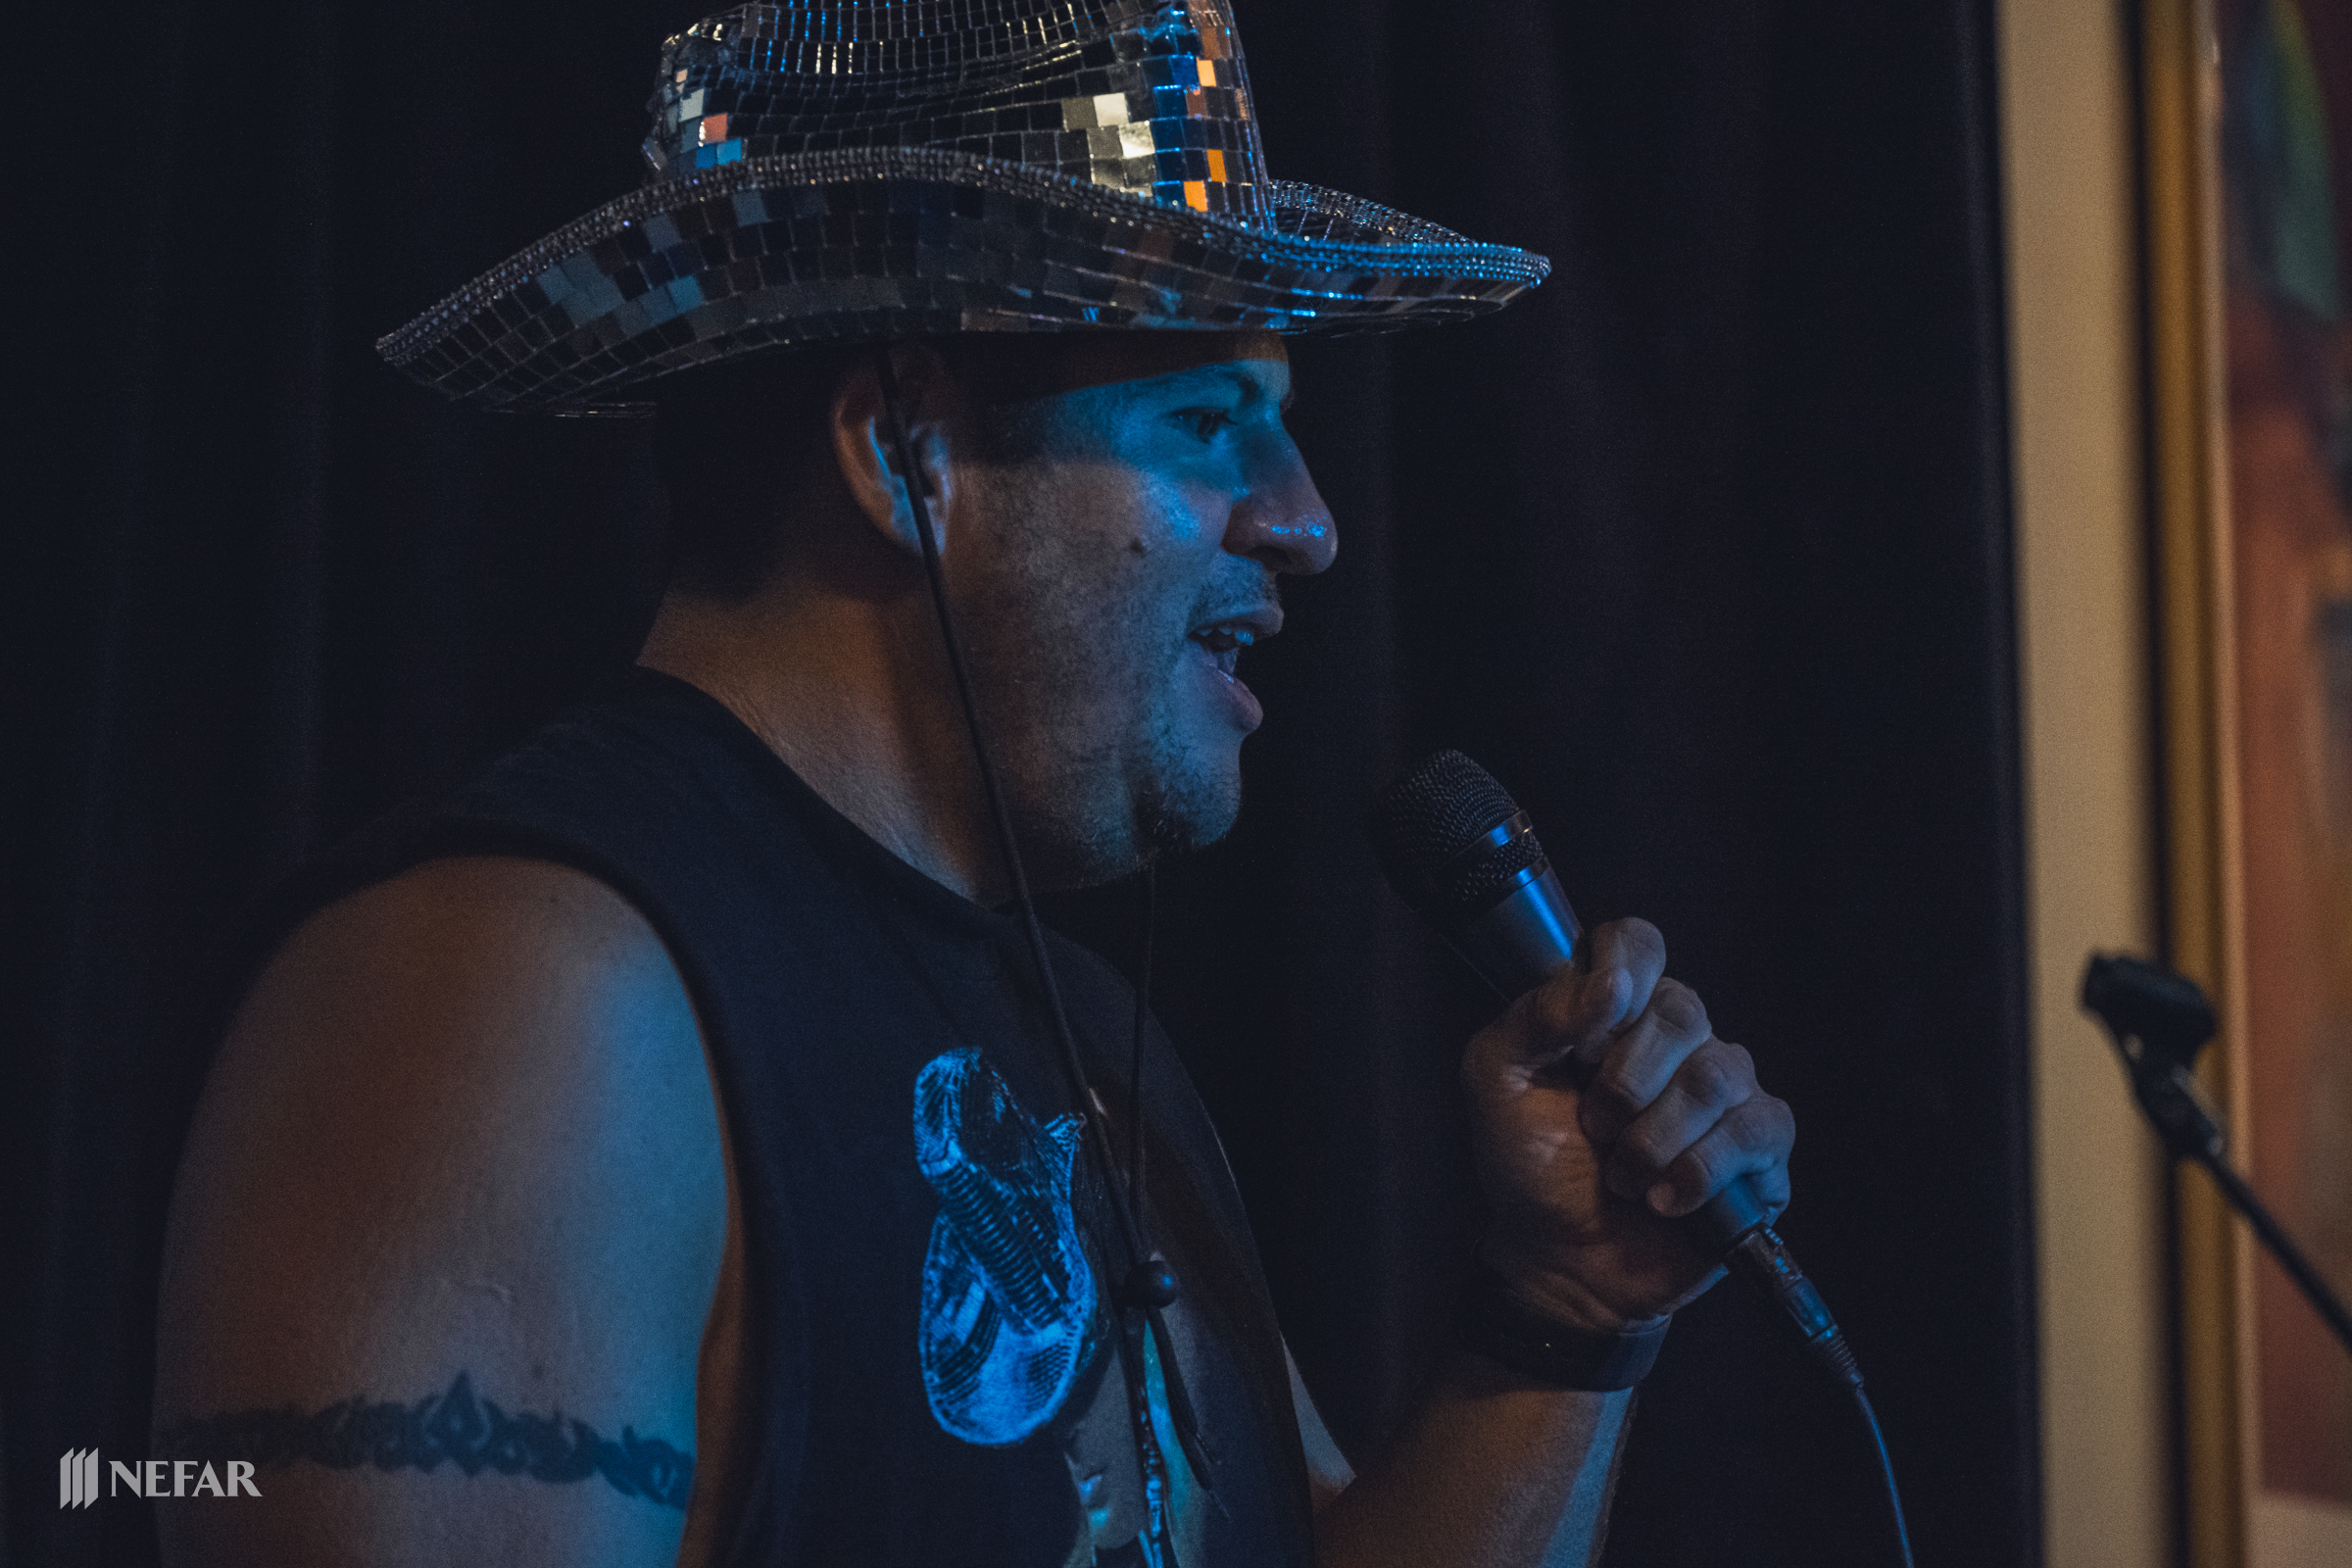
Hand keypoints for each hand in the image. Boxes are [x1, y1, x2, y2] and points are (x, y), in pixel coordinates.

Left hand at [1461, 918, 1793, 1331]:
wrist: (1559, 1260)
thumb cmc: (1527, 1162)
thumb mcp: (1497, 1079)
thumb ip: (1537, 1017)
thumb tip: (1609, 983)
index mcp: (1612, 1007)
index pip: (1638, 943)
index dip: (1623, 973)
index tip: (1590, 1033)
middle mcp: (1677, 1037)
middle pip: (1682, 1010)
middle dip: (1626, 1082)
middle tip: (1595, 1127)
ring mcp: (1725, 1090)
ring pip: (1717, 1075)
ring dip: (1655, 1138)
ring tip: (1622, 1175)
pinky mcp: (1759, 1148)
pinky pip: (1757, 1130)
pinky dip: (1700, 1171)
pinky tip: (1665, 1200)